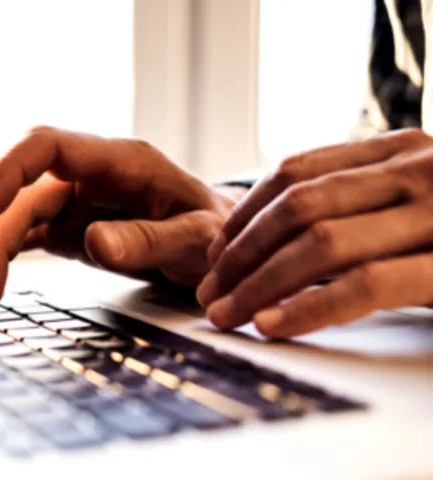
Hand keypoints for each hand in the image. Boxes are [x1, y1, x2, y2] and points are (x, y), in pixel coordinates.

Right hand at [0, 126, 240, 310]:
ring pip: (10, 216)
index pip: (47, 145)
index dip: (8, 170)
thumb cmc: (214, 233)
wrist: (219, 246)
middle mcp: (86, 176)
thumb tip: (93, 243)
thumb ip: (149, 239)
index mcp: (119, 162)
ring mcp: (71, 201)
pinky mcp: (65, 227)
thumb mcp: (197, 238)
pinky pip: (19, 236)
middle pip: (19, 194)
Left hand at [196, 129, 432, 337]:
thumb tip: (270, 242)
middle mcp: (419, 169)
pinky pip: (365, 284)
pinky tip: (270, 324)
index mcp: (400, 150)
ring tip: (226, 313)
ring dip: (259, 284)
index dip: (244, 214)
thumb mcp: (415, 203)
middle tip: (209, 292)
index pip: (297, 171)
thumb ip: (359, 204)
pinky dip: (308, 307)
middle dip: (241, 253)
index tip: (214, 254)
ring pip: (321, 242)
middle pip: (299, 206)